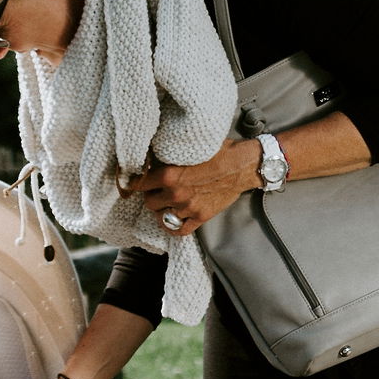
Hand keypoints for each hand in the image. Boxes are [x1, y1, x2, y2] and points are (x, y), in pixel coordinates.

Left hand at [121, 140, 257, 236]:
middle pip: (149, 202)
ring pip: (161, 216)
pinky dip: (171, 227)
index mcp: (169, 175)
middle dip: (151, 195)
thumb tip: (149, 156)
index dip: (136, 182)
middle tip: (157, 189)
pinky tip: (170, 220)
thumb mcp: (188, 148)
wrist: (243, 165)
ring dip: (161, 209)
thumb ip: (168, 155)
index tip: (135, 181)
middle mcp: (176, 194)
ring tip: (165, 202)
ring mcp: (188, 208)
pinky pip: (178, 230)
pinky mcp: (200, 217)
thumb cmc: (218, 152)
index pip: (139, 184)